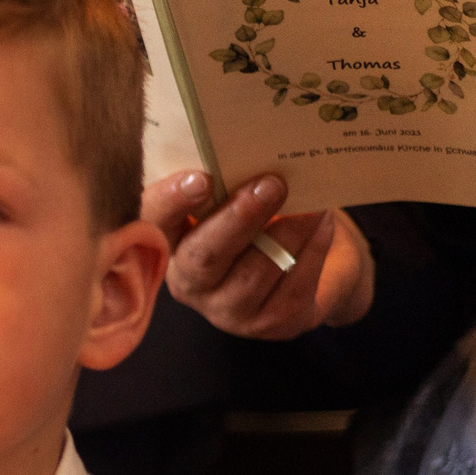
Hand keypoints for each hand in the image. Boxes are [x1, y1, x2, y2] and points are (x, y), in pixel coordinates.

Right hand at [145, 170, 373, 340]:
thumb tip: (246, 151)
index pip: (153, 223)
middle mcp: (191, 284)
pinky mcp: (273, 324)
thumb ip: (228, 182)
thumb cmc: (266, 219)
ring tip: (314, 201)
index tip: (201, 178)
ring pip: (256, 271)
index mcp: (171, 244)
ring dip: (290, 230)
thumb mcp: (238, 197)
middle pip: (205, 255)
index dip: (170, 202)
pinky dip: (313, 248)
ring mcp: (230, 311)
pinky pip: (294, 284)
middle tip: (271, 183)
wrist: (313, 264)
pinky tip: (322, 225)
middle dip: (239, 217)